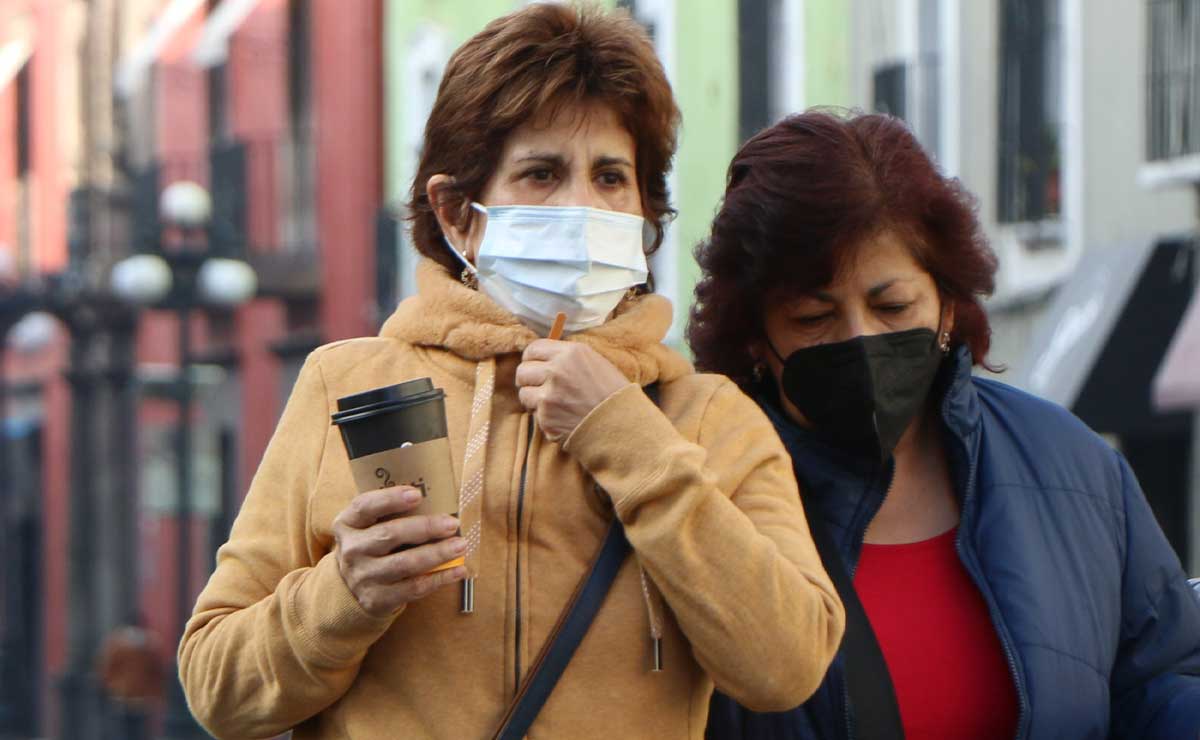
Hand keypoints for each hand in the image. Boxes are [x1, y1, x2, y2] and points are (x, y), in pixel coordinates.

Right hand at [332, 485, 467, 617]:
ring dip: (437, 553)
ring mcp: (363, 577)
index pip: (364, 506)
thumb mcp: (369, 526)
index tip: (417, 494)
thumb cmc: (371, 546)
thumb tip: (438, 500)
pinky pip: (413, 588)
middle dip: (424, 527)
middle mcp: (352, 550)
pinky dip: (439, 578)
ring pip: (404, 564)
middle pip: (389, 535)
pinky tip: (458, 569)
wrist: (349, 590)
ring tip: (460, 545)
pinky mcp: (377, 599)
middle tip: (451, 523)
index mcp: (347, 523)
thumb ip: (391, 512)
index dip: (390, 499)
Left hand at [515, 339, 629, 441]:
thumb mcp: (594, 362)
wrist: (623, 423)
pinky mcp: (546, 417)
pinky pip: (535, 415)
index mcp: (570, 353)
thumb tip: (543, 357)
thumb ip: (567, 357)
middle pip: (523, 371)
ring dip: (534, 400)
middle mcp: (556, 371)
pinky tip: (562, 418)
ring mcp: (549, 395)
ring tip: (552, 405)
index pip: (534, 349)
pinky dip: (545, 418)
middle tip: (539, 387)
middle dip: (528, 380)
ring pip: (524, 394)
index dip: (531, 358)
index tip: (534, 366)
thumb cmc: (612, 393)